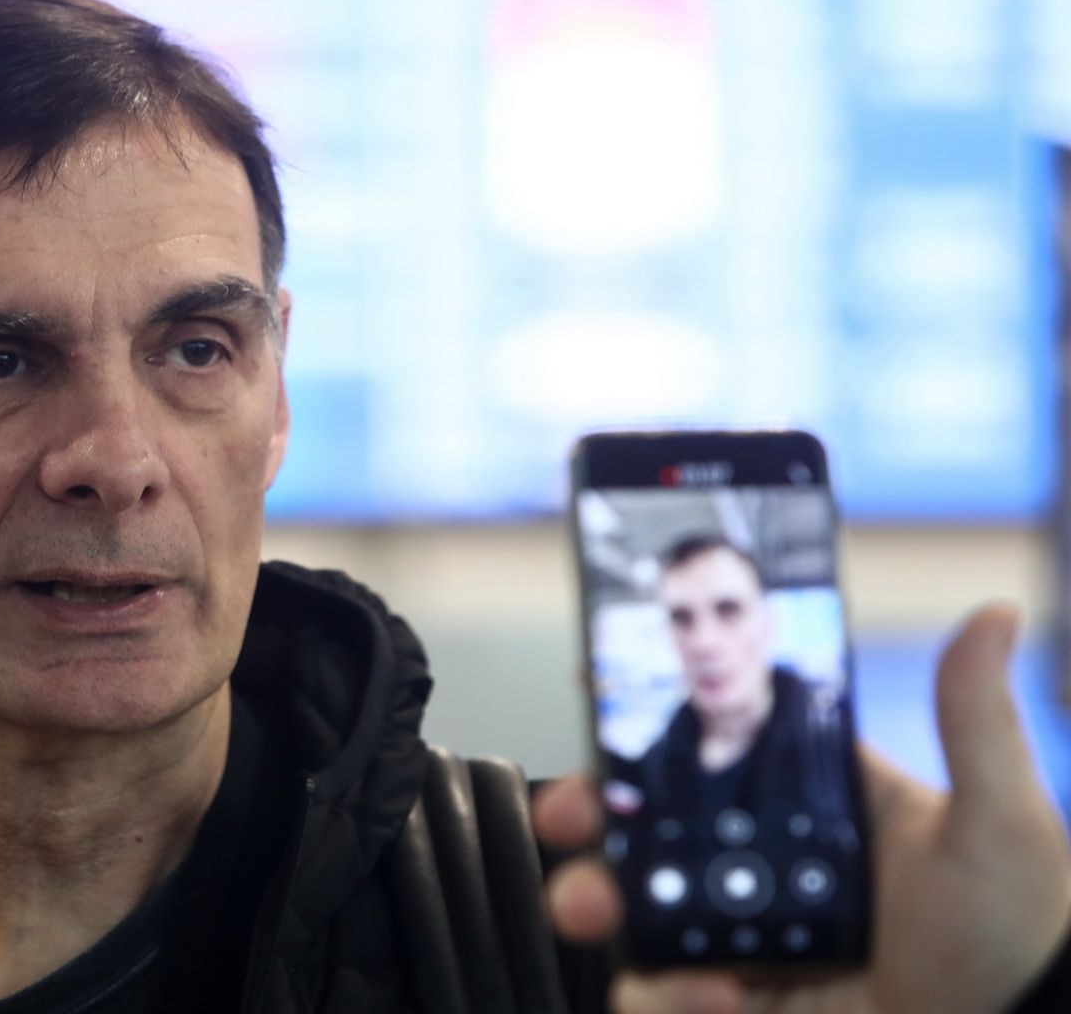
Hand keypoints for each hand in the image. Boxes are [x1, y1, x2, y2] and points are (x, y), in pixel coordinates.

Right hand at [534, 604, 1070, 1012]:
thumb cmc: (1019, 947)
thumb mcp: (996, 826)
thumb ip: (974, 721)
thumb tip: (993, 614)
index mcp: (817, 814)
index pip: (716, 755)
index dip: (650, 736)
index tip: (598, 714)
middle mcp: (767, 876)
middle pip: (648, 831)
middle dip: (587, 819)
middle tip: (568, 822)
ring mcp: (742, 946)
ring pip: (632, 911)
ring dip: (596, 903)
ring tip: (602, 914)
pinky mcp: (727, 1009)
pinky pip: (655, 997)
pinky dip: (662, 996)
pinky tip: (715, 999)